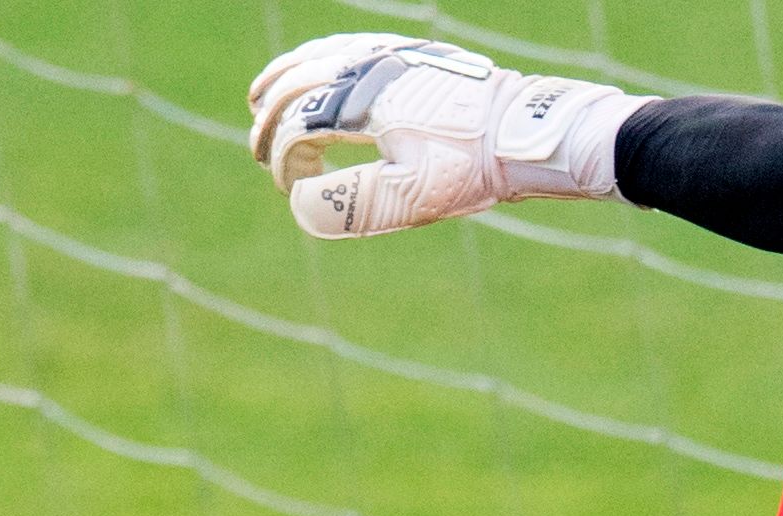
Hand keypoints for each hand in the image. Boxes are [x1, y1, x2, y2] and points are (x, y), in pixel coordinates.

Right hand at [247, 33, 653, 237]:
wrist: (523, 133)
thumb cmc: (470, 168)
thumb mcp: (410, 198)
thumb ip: (352, 204)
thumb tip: (301, 204)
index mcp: (366, 104)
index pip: (301, 125)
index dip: (285, 158)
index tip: (289, 187)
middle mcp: (373, 70)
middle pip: (302, 85)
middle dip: (273, 117)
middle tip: (259, 148)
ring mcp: (393, 56)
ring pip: (323, 56)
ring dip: (287, 77)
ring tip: (262, 94)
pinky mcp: (413, 54)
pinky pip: (353, 44)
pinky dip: (323, 57)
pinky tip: (320, 68)